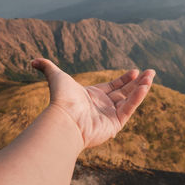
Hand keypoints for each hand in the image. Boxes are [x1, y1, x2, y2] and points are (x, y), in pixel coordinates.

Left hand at [32, 58, 155, 147]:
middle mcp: (103, 106)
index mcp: (93, 95)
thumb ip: (46, 66)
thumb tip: (32, 60)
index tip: (135, 71)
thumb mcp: (55, 76)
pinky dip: (137, 98)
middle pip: (124, 92)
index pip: (113, 86)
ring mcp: (109, 115)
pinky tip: (146, 86)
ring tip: (152, 76)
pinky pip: (129, 108)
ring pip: (130, 100)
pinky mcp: (115, 124)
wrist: (65, 118)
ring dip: (142, 88)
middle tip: (150, 72)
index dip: (124, 79)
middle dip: (137, 82)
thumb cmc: (61, 98)